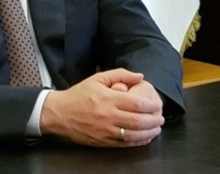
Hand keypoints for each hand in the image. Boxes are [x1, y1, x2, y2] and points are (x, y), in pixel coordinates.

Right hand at [40, 68, 164, 146]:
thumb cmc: (79, 95)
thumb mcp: (98, 78)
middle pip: (138, 121)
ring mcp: (105, 131)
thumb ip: (120, 74)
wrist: (59, 113)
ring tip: (157, 128)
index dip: (151, 106)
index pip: (136, 104)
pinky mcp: (102, 141)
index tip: (157, 105)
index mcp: (108, 99)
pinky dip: (137, 142)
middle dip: (153, 120)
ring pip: (133, 135)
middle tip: (161, 118)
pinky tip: (145, 138)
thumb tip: (140, 76)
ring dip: (148, 132)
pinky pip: (124, 144)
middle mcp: (108, 116)